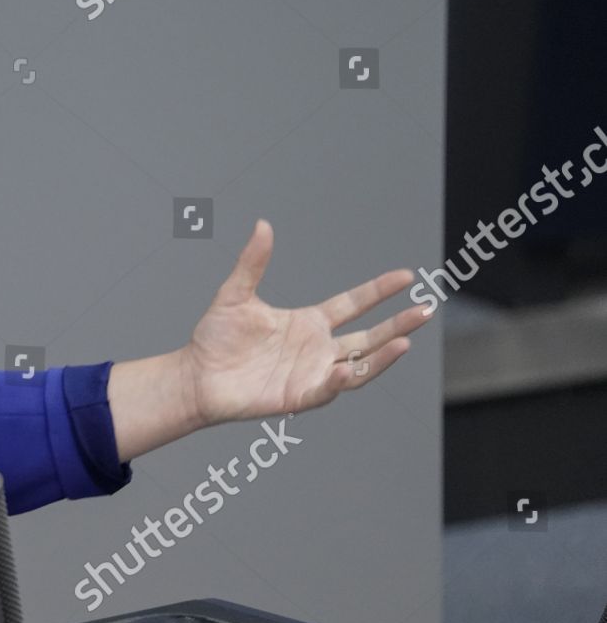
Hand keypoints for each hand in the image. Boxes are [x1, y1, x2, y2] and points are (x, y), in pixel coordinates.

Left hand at [179, 219, 432, 425]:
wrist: (195, 376)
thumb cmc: (215, 339)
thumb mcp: (235, 295)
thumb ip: (252, 263)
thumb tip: (263, 225)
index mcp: (308, 323)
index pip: (353, 304)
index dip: (378, 291)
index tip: (406, 276)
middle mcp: (317, 348)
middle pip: (368, 335)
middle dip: (398, 324)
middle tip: (427, 309)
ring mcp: (311, 373)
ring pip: (358, 365)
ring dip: (382, 355)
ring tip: (405, 341)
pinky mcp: (298, 396)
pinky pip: (326, 389)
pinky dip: (338, 381)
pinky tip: (347, 369)